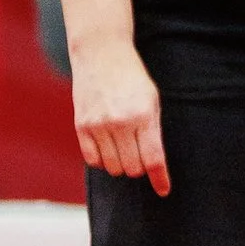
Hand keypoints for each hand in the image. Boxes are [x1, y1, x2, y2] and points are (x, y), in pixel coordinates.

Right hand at [70, 37, 167, 192]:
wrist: (101, 54)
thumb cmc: (132, 79)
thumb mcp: (152, 100)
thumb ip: (154, 131)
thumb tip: (154, 166)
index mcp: (143, 116)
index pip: (153, 159)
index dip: (160, 179)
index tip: (163, 191)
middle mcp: (120, 122)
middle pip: (133, 168)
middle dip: (139, 168)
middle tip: (140, 154)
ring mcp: (98, 124)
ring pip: (113, 168)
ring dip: (121, 164)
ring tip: (123, 147)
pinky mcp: (81, 125)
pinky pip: (93, 160)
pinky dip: (102, 160)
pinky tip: (107, 147)